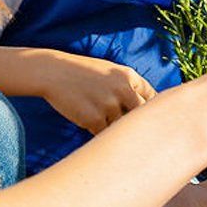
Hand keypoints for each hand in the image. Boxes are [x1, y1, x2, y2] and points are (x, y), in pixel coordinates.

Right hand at [40, 51, 156, 133]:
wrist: (54, 72)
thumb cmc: (83, 73)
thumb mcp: (111, 72)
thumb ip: (129, 86)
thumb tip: (148, 109)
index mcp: (129, 76)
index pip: (153, 97)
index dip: (151, 110)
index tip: (148, 118)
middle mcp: (123, 89)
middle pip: (142, 115)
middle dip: (138, 123)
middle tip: (132, 129)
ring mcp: (109, 105)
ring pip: (122, 127)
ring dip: (114, 128)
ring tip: (99, 117)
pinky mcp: (94, 119)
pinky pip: (104, 134)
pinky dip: (98, 132)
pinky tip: (88, 121)